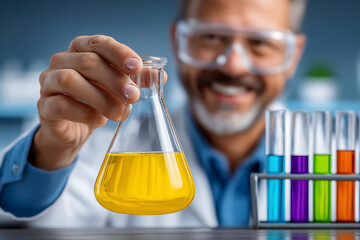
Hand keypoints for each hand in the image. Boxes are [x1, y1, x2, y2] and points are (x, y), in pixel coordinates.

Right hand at [32, 35, 145, 170]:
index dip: (119, 53)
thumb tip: (160, 76)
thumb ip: (136, 81)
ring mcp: (49, 83)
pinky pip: (61, 105)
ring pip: (70, 80)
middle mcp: (62, 61)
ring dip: (100, 97)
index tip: (137, 67)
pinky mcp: (44, 106)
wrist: (73, 129)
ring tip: (120, 113)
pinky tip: (100, 120)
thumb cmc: (97, 101)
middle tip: (134, 96)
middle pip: (87, 62)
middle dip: (115, 80)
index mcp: (81, 50)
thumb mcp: (118, 89)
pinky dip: (84, 113)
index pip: (99, 43)